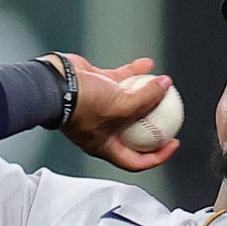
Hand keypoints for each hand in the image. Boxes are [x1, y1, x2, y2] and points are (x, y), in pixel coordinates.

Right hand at [54, 54, 181, 171]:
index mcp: (105, 146)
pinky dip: (134, 73)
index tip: (172, 143)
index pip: (137, 161)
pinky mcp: (97, 87)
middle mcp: (103, 129)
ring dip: (147, 93)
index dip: (158, 156)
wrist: (54, 81)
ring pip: (130, 102)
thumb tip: (165, 87)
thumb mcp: (120, 106)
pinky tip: (147, 65)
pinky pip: (120, 81)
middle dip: (155, 123)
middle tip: (170, 115)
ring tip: (162, 86)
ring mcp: (100, 107)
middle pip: (136, 131)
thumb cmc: (80, 104)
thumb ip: (146, 99)